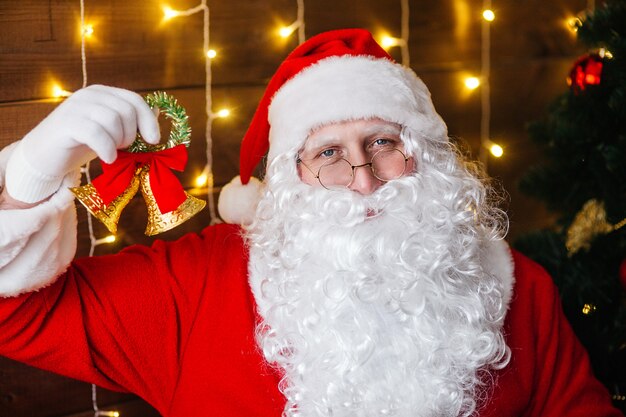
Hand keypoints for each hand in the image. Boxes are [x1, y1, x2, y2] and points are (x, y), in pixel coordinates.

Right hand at [5, 85, 160, 202]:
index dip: (148, 121)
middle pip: (126, 110)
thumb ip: (130, 122)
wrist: (43, 157)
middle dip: (131, 134)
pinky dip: (107, 149)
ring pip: (113, 120)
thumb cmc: (80, 145)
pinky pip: (97, 133)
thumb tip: (158, 113)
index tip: (153, 141)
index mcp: (102, 93)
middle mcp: (89, 95)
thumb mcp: (110, 132)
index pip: (134, 100)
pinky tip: (107, 158)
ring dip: (118, 141)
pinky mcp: (66, 123)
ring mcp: (76, 107)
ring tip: (111, 152)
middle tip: (122, 148)